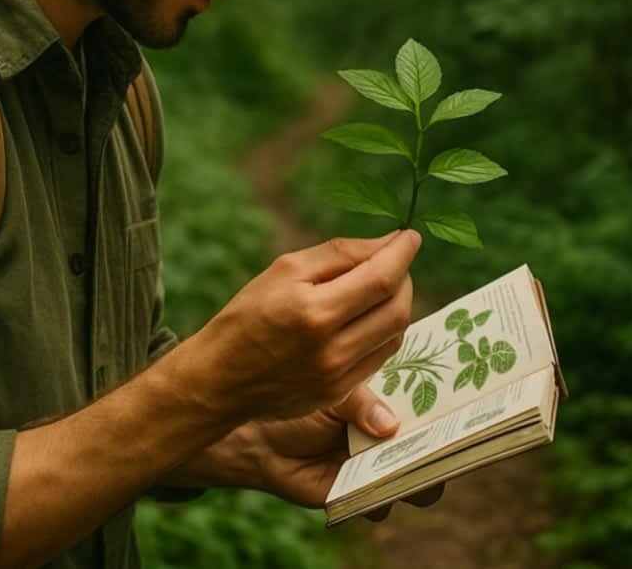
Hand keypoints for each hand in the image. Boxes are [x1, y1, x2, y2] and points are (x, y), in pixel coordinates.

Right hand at [187, 230, 420, 421]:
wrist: (221, 377)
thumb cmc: (249, 314)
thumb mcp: (285, 270)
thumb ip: (339, 253)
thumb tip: (388, 244)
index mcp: (314, 311)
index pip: (381, 279)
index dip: (403, 253)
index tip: (410, 237)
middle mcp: (331, 349)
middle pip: (397, 308)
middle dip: (403, 279)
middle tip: (392, 262)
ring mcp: (338, 377)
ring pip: (396, 335)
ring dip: (397, 305)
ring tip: (378, 289)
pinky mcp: (339, 394)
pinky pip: (380, 358)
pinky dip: (384, 332)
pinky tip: (367, 318)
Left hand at [250, 386, 444, 519]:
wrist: (261, 440)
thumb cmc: (300, 407)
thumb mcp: (333, 394)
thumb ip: (361, 404)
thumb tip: (391, 427)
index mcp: (394, 407)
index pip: (433, 408)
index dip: (452, 406)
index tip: (470, 402)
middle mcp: (393, 441)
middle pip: (435, 447)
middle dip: (447, 445)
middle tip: (452, 439)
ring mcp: (380, 469)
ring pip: (418, 481)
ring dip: (420, 476)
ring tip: (415, 466)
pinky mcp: (360, 495)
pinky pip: (382, 503)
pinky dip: (380, 498)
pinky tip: (372, 488)